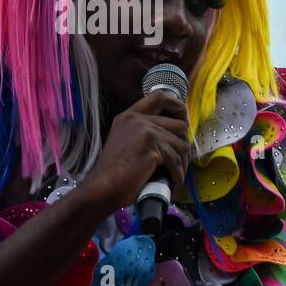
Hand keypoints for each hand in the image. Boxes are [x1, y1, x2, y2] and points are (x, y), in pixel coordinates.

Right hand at [82, 91, 191, 210]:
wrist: (102, 189)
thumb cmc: (115, 174)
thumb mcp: (127, 143)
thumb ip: (146, 133)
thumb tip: (179, 135)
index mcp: (129, 116)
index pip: (160, 97)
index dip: (177, 107)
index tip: (183, 123)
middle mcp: (136, 118)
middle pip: (179, 124)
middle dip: (184, 146)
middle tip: (180, 163)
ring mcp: (144, 129)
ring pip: (182, 144)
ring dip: (182, 164)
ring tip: (174, 177)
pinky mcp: (151, 144)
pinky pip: (177, 159)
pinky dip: (177, 176)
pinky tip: (171, 184)